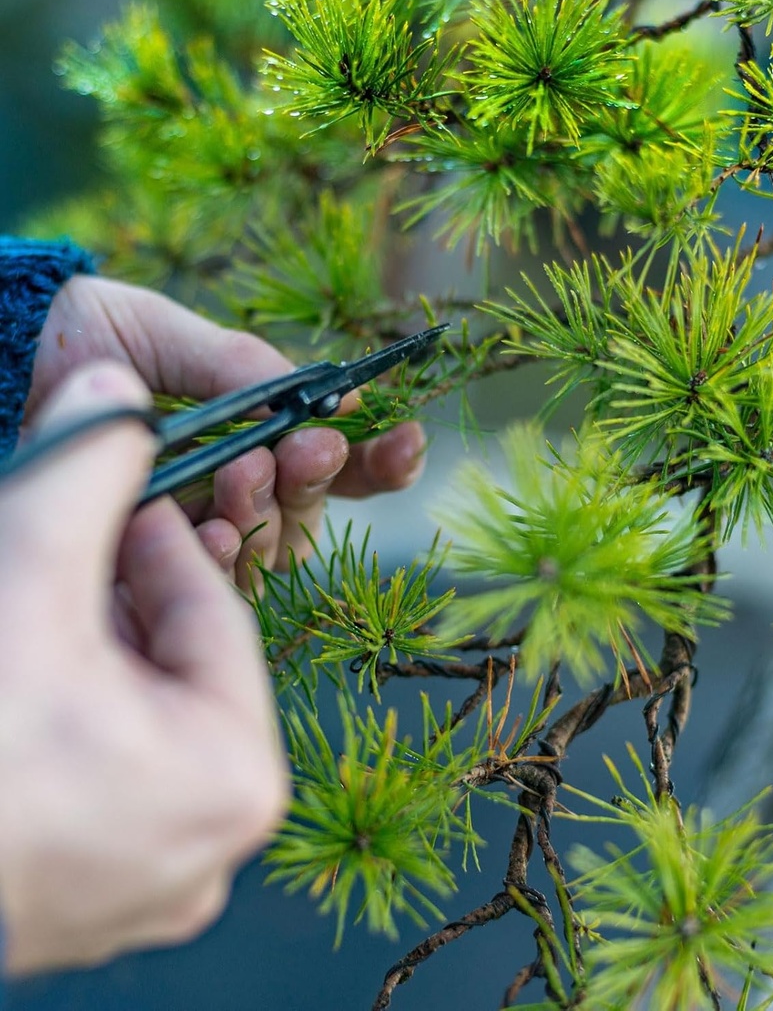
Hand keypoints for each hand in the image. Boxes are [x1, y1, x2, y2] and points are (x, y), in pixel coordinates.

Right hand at [0, 363, 288, 973]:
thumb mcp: (24, 584)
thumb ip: (83, 476)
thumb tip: (119, 390)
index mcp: (234, 776)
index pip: (214, 617)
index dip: (164, 541)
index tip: (129, 500)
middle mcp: (213, 840)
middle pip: (177, 670)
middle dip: (124, 597)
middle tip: (79, 546)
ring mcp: (153, 879)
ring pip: (138, 721)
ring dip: (92, 651)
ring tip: (43, 603)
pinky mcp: (93, 897)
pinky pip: (105, 776)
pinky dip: (73, 716)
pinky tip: (27, 671)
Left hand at [28, 275, 426, 586]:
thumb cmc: (66, 343)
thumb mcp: (155, 333)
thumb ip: (237, 363)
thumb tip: (331, 394)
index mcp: (248, 434)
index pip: (330, 458)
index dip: (376, 458)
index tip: (405, 437)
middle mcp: (231, 490)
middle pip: (311, 506)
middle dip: (318, 476)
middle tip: (307, 446)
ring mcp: (196, 533)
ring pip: (274, 545)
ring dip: (276, 510)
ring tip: (250, 471)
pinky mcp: (153, 570)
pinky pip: (217, 580)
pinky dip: (232, 555)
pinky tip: (223, 529)